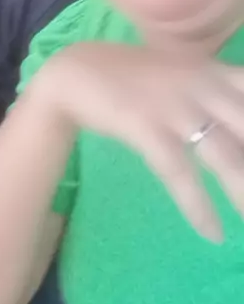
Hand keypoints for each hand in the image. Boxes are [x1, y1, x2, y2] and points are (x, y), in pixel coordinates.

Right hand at [37, 43, 243, 239]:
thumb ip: (218, 92)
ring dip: (243, 193)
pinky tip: (212, 232)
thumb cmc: (135, 77)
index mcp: (214, 72)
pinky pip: (179, 170)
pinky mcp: (145, 125)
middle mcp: (201, 85)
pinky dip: (198, 205)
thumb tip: (238, 125)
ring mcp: (173, 105)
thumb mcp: (185, 74)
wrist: (77, 72)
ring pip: (224, 155)